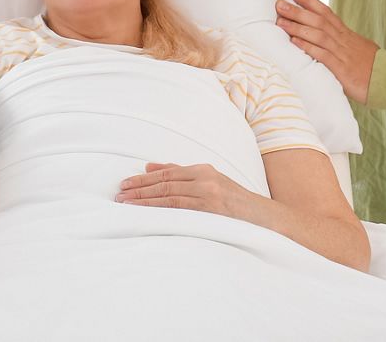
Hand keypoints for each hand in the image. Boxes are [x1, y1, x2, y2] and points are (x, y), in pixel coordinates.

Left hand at [115, 162, 255, 219]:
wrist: (266, 219)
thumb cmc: (235, 203)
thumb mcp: (211, 182)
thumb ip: (181, 174)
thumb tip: (150, 167)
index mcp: (203, 170)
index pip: (167, 173)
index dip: (143, 179)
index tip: (125, 184)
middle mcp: (205, 179)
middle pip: (165, 183)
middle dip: (139, 189)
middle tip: (119, 194)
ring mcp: (209, 195)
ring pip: (169, 196)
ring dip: (145, 200)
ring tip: (126, 204)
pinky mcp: (212, 211)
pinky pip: (181, 211)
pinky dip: (161, 211)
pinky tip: (147, 214)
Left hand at [276, 0, 377, 102]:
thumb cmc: (372, 67)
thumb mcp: (357, 49)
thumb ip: (340, 43)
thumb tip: (325, 38)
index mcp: (346, 34)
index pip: (325, 11)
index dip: (309, 0)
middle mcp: (343, 39)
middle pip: (318, 20)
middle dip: (298, 10)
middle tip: (279, 3)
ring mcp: (342, 53)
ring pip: (318, 35)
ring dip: (298, 27)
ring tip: (280, 21)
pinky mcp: (341, 69)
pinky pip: (322, 55)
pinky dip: (307, 47)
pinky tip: (294, 42)